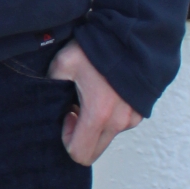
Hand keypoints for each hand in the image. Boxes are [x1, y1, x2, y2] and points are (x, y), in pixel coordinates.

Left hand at [48, 42, 140, 164]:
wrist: (133, 35)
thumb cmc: (98, 48)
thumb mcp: (64, 63)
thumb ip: (51, 86)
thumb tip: (49, 99)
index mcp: (98, 114)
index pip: (79, 153)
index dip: (66, 139)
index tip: (67, 115)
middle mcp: (118, 121)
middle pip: (93, 151)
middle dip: (80, 136)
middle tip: (75, 108)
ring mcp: (132, 118)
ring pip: (106, 137)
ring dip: (94, 126)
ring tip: (91, 96)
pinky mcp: (140, 112)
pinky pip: (119, 125)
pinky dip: (109, 118)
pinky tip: (105, 93)